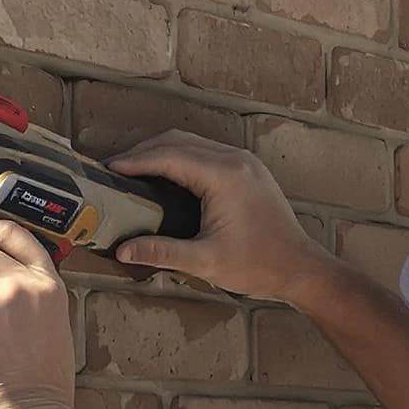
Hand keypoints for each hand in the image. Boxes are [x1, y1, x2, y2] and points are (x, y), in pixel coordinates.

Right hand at [110, 132, 332, 303]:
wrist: (300, 267)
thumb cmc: (257, 265)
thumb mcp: (205, 262)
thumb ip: (161, 252)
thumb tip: (121, 250)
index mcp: (224, 176)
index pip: (169, 156)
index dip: (135, 161)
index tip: (108, 169)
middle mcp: (235, 160)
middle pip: (178, 141)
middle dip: (143, 152)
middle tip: (115, 170)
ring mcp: (244, 161)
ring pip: (192, 143)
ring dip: (161, 152)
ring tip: (134, 171)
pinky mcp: (247, 169)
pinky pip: (206, 152)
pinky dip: (180, 158)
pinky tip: (165, 175)